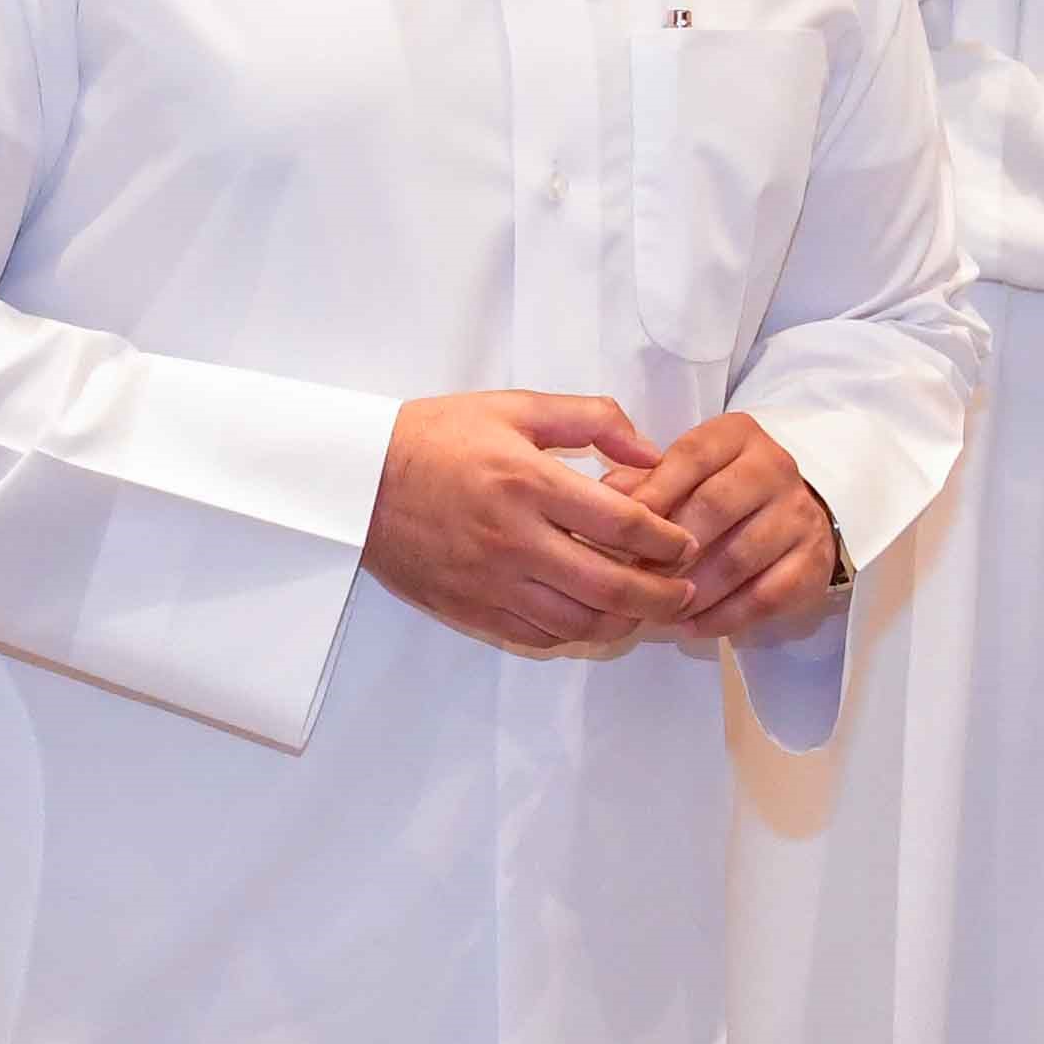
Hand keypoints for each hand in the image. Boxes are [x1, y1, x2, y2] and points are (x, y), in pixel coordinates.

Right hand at [368, 389, 694, 655]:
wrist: (357, 479)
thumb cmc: (437, 436)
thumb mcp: (514, 407)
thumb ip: (590, 419)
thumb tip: (650, 452)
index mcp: (528, 482)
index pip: (622, 523)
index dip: (668, 540)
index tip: (686, 543)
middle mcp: (513, 539)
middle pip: (610, 586)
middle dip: (662, 595)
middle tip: (685, 591)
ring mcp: (490, 581)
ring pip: (577, 621)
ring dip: (622, 621)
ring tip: (644, 609)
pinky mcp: (469, 608)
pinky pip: (537, 636)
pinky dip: (573, 633)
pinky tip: (589, 616)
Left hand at [619, 411, 847, 641]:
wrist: (796, 512)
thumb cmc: (723, 490)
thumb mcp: (687, 472)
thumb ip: (647, 480)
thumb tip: (608, 492)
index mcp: (737, 436)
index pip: (692, 456)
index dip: (654, 493)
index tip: (619, 530)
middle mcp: (775, 468)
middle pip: (716, 507)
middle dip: (670, 548)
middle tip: (635, 577)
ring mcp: (799, 515)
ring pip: (740, 557)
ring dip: (692, 590)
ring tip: (658, 609)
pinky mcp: (813, 561)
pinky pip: (766, 596)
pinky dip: (724, 616)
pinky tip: (692, 626)